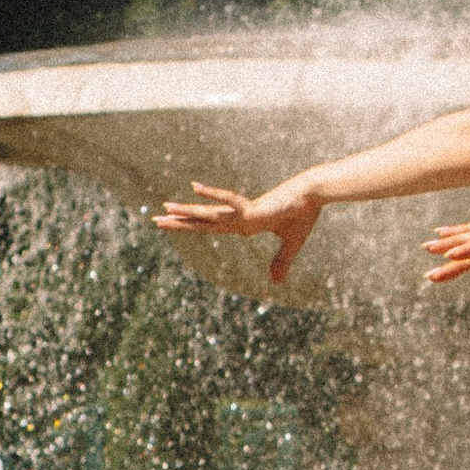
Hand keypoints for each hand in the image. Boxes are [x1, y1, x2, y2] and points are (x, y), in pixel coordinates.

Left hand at [153, 181, 323, 285]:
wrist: (313, 195)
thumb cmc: (302, 214)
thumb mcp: (292, 243)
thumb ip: (282, 261)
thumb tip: (277, 283)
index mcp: (244, 225)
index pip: (211, 227)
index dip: (191, 226)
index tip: (173, 223)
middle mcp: (239, 219)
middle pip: (203, 222)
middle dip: (179, 222)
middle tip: (155, 219)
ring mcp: (244, 214)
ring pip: (210, 215)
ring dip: (188, 212)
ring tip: (165, 208)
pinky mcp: (253, 210)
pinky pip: (229, 201)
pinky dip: (213, 195)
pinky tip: (195, 187)